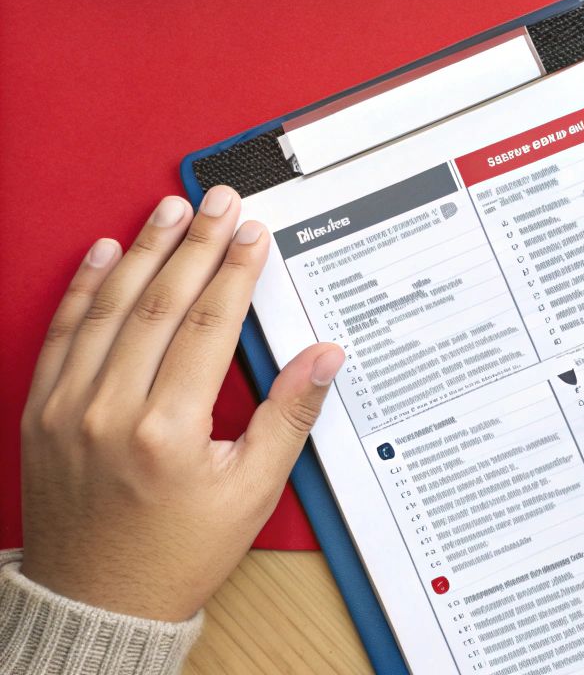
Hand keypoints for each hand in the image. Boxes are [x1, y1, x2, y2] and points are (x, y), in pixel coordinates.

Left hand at [19, 187, 344, 621]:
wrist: (99, 600)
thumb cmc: (177, 551)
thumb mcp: (252, 491)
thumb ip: (289, 415)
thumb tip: (324, 357)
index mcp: (167, 430)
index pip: (209, 325)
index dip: (233, 270)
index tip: (251, 234)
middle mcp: (110, 411)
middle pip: (160, 303)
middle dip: (193, 243)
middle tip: (218, 201)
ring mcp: (67, 409)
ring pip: (109, 308)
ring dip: (140, 251)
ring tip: (168, 210)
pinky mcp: (41, 414)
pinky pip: (62, 336)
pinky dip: (83, 290)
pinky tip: (103, 256)